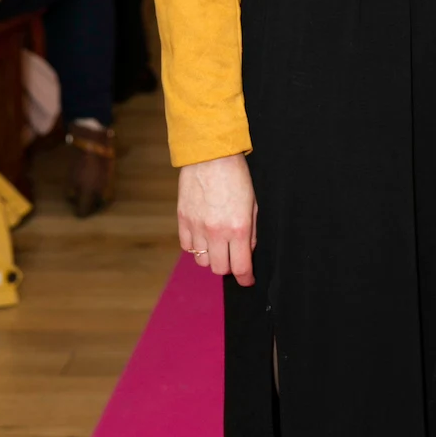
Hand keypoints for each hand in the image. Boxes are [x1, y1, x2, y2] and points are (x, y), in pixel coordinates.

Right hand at [177, 154, 256, 285]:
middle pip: (219, 268)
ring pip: (201, 260)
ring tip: (217, 245)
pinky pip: (186, 247)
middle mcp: (216, 232)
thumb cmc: (236, 177)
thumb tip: (247, 252)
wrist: (210, 155)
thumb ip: (251, 232)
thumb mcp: (253, 205)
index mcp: (238, 228)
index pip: (240, 267)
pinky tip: (202, 238)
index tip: (247, 280)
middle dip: (228, 267)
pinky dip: (195, 247)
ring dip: (211, 257)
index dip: (245, 278)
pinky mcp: (182, 219)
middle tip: (232, 258)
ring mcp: (197, 227)